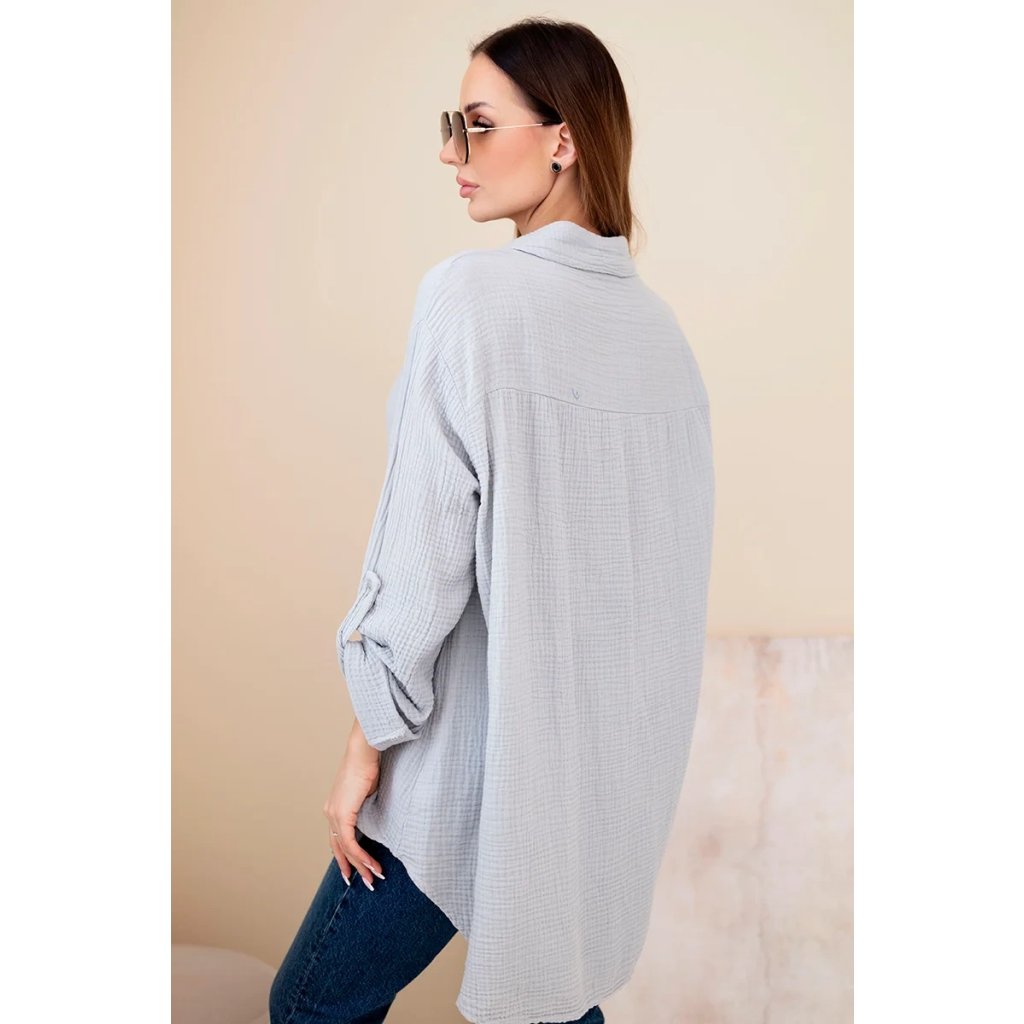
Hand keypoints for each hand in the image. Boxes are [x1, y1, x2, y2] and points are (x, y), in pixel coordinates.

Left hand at [322, 731, 385, 890]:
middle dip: (353, 868)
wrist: (363, 752)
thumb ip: (365, 807)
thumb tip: (372, 818)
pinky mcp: (342, 815)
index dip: (345, 857)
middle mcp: (330, 813)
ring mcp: (334, 815)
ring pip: (346, 849)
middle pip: (339, 848)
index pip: (337, 839)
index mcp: (334, 807)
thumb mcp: (366, 792)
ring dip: (361, 866)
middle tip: (367, 882)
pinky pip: (351, 843)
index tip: (354, 871)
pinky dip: (362, 856)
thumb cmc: (368, 765)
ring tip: (375, 878)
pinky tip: (372, 865)